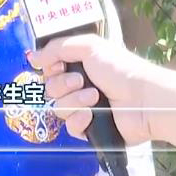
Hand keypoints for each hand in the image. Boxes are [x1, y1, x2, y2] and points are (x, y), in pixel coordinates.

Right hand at [27, 34, 170, 145]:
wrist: (142, 98)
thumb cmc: (120, 68)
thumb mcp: (88, 46)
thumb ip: (57, 48)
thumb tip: (32, 56)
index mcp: (80, 65)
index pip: (49, 70)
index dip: (50, 68)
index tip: (58, 66)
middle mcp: (80, 86)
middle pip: (50, 89)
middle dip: (62, 84)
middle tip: (81, 81)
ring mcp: (84, 108)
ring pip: (59, 108)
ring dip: (75, 101)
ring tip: (95, 97)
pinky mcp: (90, 129)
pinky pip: (70, 127)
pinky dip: (80, 119)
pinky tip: (92, 114)